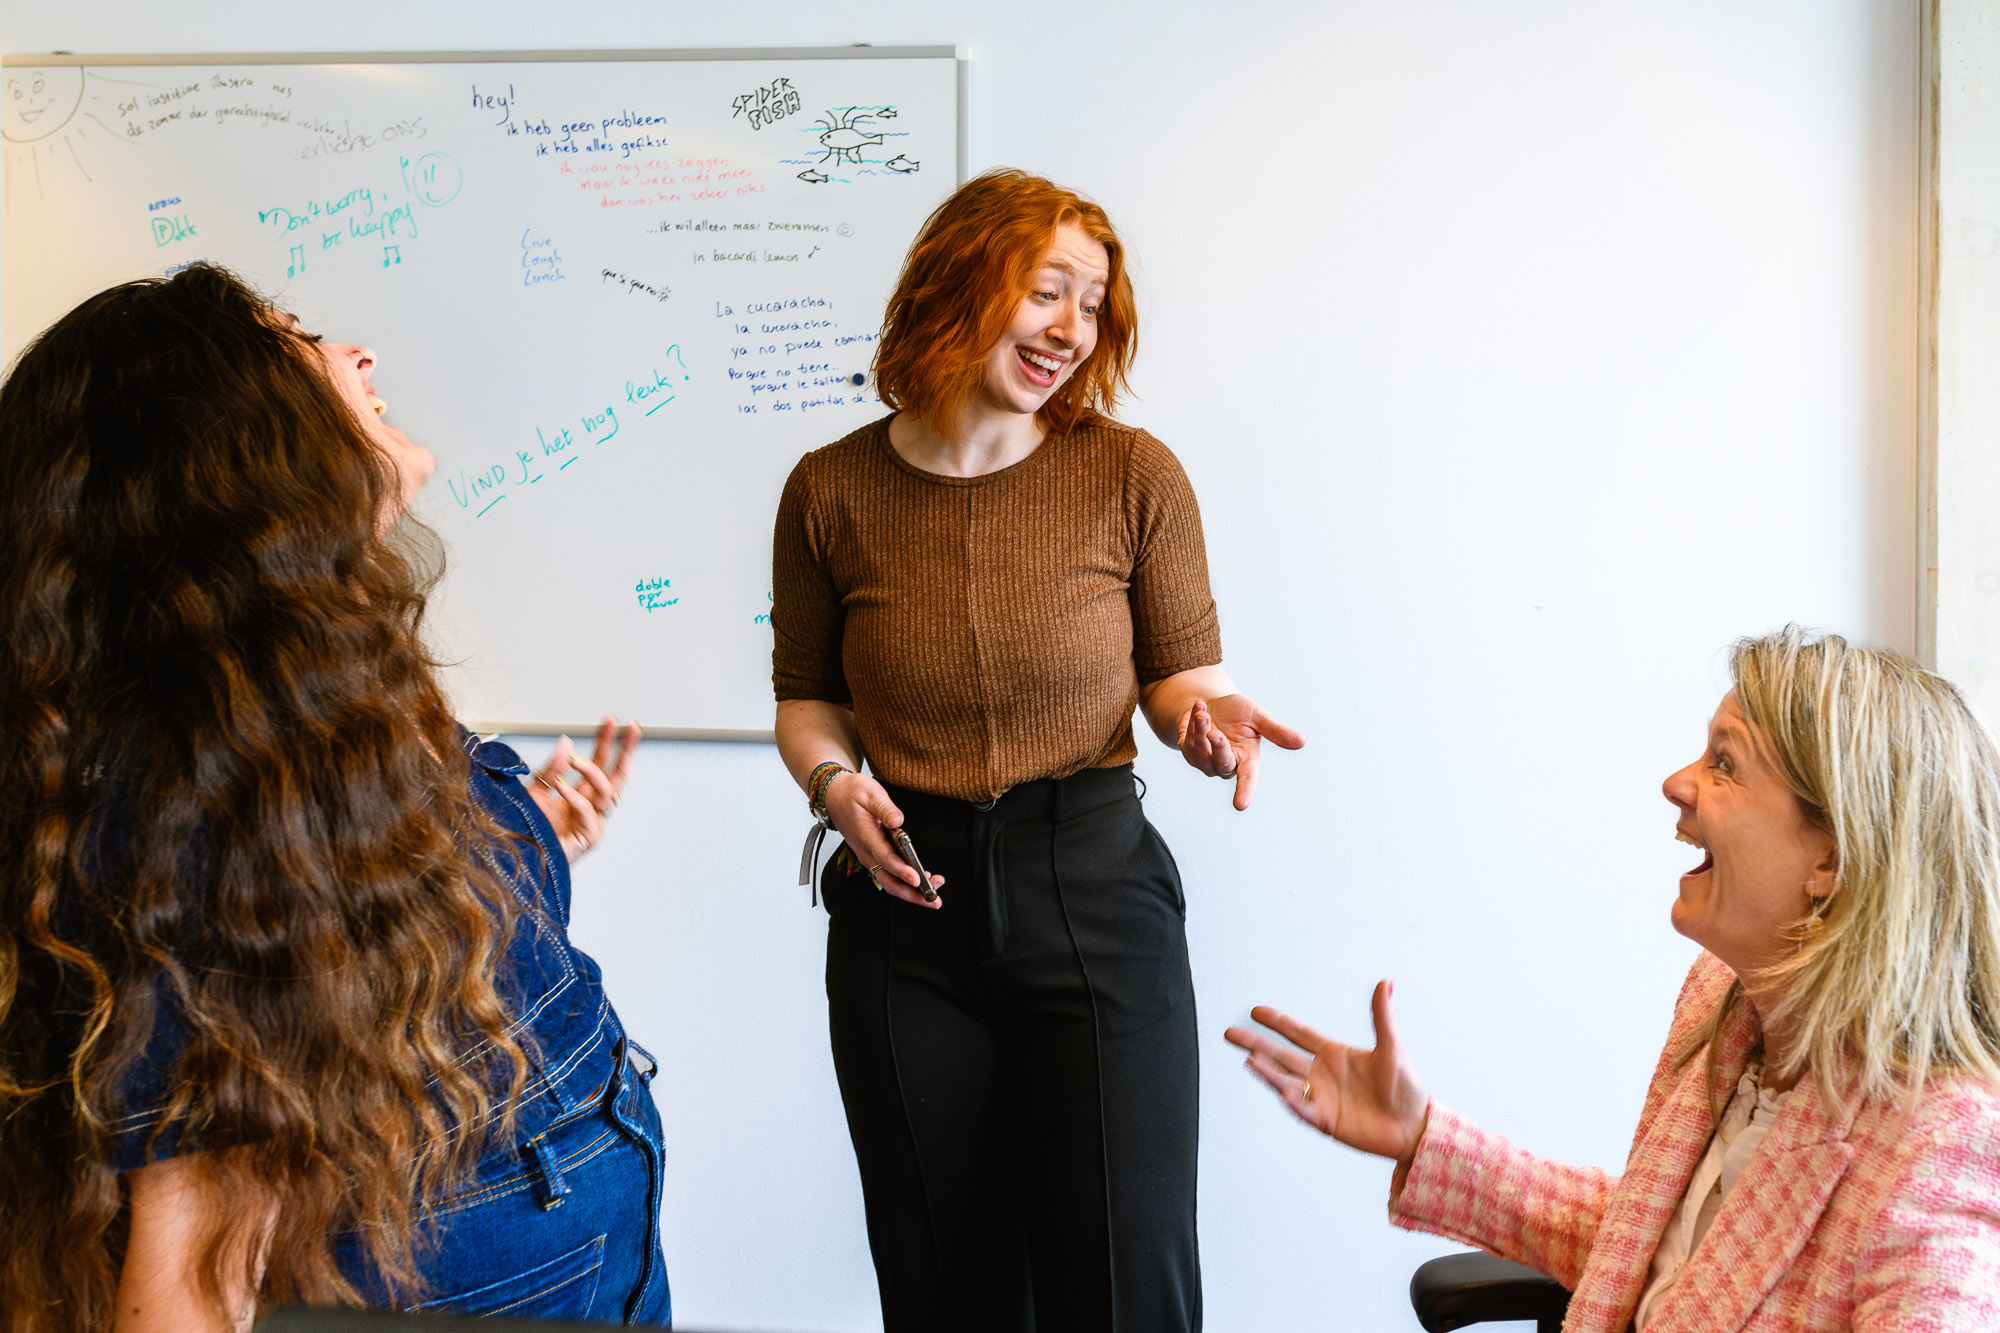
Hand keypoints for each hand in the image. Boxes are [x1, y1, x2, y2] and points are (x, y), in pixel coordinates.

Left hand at [528, 715, 639, 861]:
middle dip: (626, 751)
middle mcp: (590, 807)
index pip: (599, 763)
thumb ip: (552, 769)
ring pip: (606, 792)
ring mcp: (592, 822)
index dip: (606, 741)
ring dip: (593, 773)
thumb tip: (566, 743)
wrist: (516, 858)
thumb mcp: (535, 791)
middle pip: (616, 775)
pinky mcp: (588, 838)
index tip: (611, 720)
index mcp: (580, 795)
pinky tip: (561, 786)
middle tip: (631, 729)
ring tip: (576, 761)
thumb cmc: (526, 832)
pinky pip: (587, 814)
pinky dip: (574, 798)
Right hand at [821, 770, 944, 908]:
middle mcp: (866, 852)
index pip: (886, 859)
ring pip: (889, 883)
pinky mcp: (872, 856)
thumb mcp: (870, 793)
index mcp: (866, 836)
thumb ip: (885, 808)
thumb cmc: (851, 793)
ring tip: (933, 893)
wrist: (834, 795)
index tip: (918, 879)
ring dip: (911, 892)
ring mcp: (868, 856)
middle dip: (912, 894)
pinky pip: (888, 875)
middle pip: (889, 882)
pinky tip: (921, 880)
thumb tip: (898, 820)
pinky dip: (904, 883)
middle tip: (934, 899)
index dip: (902, 871)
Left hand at [1178, 694, 1304, 810]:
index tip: (1241, 805)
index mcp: (1247, 759)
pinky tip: (1199, 708)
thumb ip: (1275, 731)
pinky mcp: (1189, 752)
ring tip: (1204, 710)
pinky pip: (1188, 741)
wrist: (1210, 704)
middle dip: (1218, 746)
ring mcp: (1205, 761)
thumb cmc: (1237, 713)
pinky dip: (1193, 722)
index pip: (1248, 778)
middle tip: (1215, 731)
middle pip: (1222, 763)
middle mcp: (1226, 764)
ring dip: (1201, 729)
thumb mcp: (1258, 717)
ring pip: (1201, 752)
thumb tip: (1302, 742)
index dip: (1245, 791)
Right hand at [1224, 981, 1428, 1167]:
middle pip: (1281, 1056)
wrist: (1415, 1127)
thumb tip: (1386, 982)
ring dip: (1268, 1071)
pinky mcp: (1326, 1121)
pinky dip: (1293, 1102)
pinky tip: (1282, 1092)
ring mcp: (1321, 1098)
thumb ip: (1383, 1016)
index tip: (1255, 1011)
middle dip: (1255, 1044)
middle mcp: (1322, 1074)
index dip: (1277, 1022)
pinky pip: (1304, 1110)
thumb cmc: (1406, 1088)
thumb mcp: (1392, 1047)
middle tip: (1230, 1033)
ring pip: (1286, 1081)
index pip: (1298, 1034)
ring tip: (1249, 1059)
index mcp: (1334, 1054)